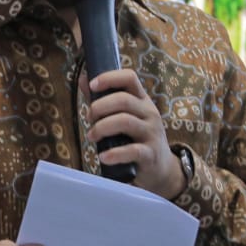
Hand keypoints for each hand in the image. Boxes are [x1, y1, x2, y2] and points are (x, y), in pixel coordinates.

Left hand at [84, 69, 185, 199]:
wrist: (161, 168)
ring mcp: (151, 133)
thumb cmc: (136, 138)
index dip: (109, 78)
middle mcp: (149, 113)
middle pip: (123, 100)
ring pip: (125, 121)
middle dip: (100, 107)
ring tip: (92, 136)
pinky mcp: (150, 154)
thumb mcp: (125, 116)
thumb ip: (104, 99)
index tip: (92, 85)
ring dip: (102, 127)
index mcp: (142, 100)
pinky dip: (114, 154)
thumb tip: (84, 80)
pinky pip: (132, 150)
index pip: (129, 78)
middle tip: (89, 118)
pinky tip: (103, 157)